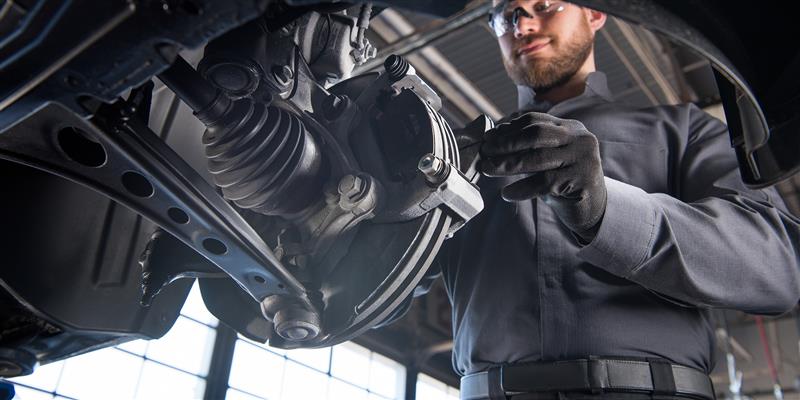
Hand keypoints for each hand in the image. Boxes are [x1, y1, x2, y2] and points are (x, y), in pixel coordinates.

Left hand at [479, 112, 606, 240]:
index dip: (508, 129)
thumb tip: (493, 138)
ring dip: (508, 164)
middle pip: (536, 134)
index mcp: (570, 128)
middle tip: (485, 152)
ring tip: (487, 170)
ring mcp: (583, 159)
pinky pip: (545, 183)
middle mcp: (579, 138)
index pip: (534, 121)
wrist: (592, 208)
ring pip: (538, 159)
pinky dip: (522, 189)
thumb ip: (528, 147)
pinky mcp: (583, 181)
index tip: (488, 138)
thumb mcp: (547, 159)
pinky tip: (507, 194)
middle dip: (506, 143)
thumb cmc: (562, 181)